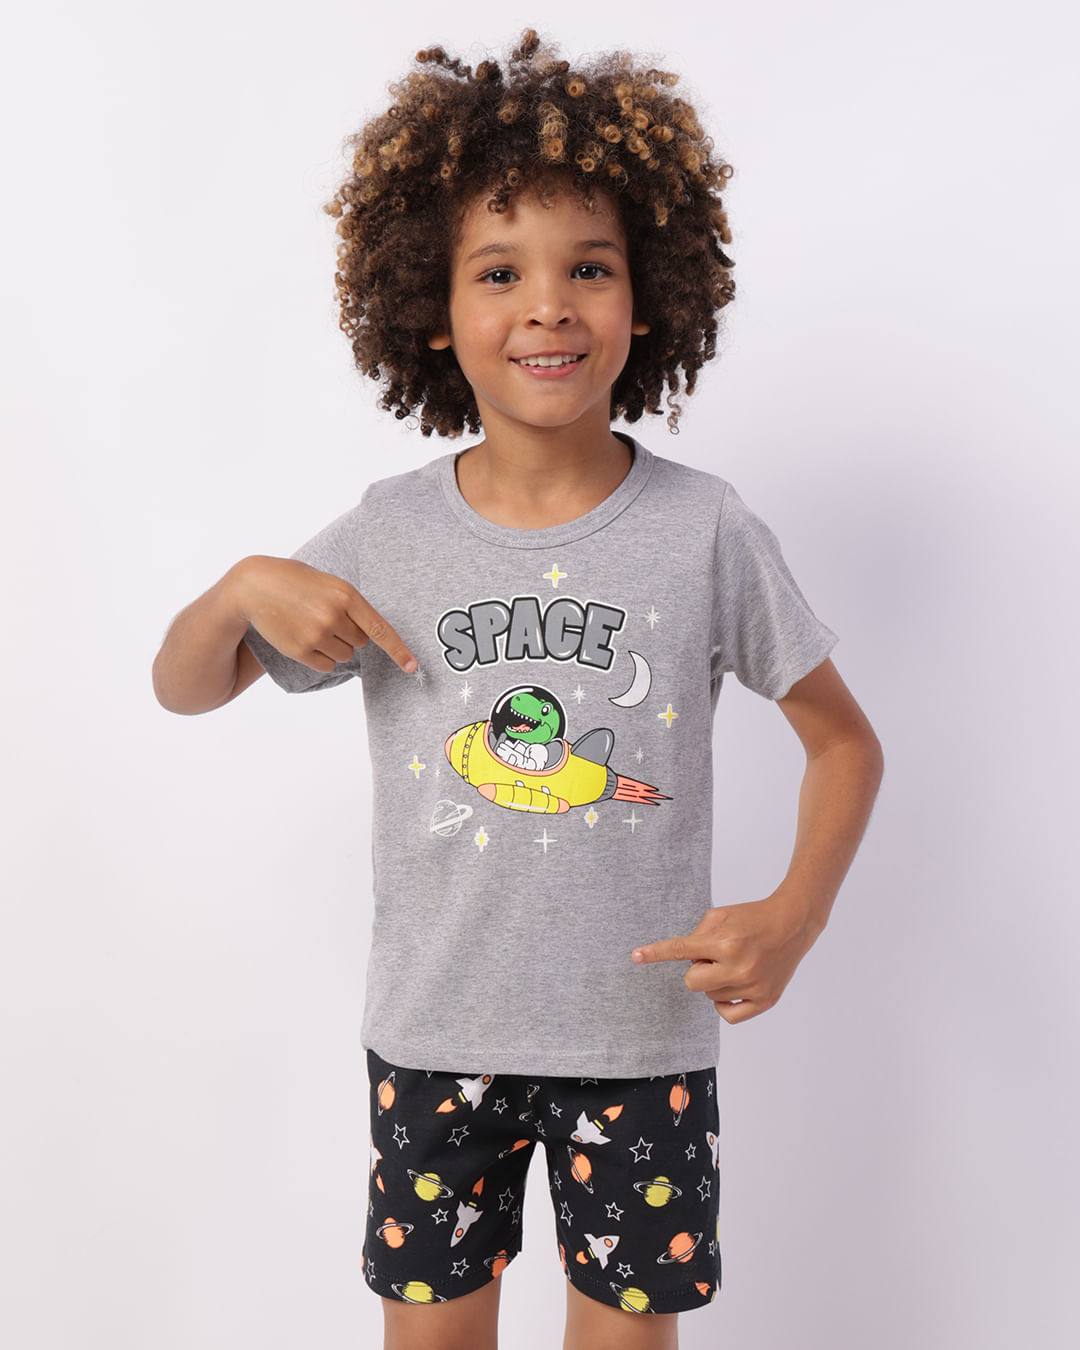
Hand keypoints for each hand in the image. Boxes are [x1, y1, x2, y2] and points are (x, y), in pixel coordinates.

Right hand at [231, 556, 416, 673]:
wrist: (255, 586)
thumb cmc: (296, 581)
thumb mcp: (329, 583)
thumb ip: (350, 604)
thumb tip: (370, 636)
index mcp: (346, 594)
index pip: (380, 629)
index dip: (399, 650)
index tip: (412, 666)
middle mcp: (334, 616)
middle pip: (361, 643)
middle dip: (350, 634)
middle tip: (327, 617)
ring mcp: (316, 635)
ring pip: (345, 655)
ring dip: (335, 646)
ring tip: (313, 625)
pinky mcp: (300, 650)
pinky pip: (327, 665)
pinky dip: (321, 656)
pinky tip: (305, 636)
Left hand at [631, 896, 821, 1024]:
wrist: (792, 924)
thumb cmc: (752, 917)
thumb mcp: (720, 915)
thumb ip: (696, 936)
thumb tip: (685, 960)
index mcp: (725, 942)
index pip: (681, 950)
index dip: (656, 953)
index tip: (636, 956)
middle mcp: (739, 967)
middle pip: (692, 982)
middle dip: (697, 969)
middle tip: (715, 956)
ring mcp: (753, 987)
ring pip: (710, 996)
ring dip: (715, 981)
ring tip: (734, 964)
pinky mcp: (765, 1001)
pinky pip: (728, 1015)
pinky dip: (724, 1003)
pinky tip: (733, 986)